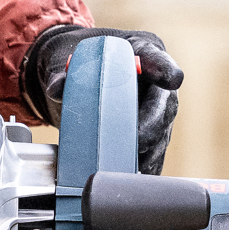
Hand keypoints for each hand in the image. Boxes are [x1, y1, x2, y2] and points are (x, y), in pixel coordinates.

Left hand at [21, 25, 182, 174]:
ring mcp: (157, 109)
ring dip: (147, 152)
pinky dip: (143, 166)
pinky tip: (129, 178)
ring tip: (128, 167)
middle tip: (135, 142)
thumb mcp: (65, 59)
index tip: (172, 79)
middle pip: (163, 106)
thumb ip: (60, 72)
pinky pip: (154, 152)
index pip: (158, 59)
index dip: (165, 69)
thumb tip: (56, 87)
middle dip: (152, 126)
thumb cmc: (79, 60)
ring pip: (162, 134)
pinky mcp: (153, 133)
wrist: (80, 75)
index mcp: (142, 51)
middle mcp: (156, 82)